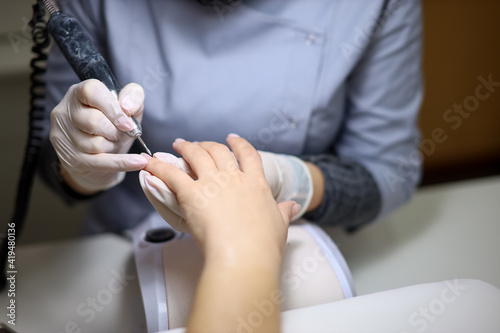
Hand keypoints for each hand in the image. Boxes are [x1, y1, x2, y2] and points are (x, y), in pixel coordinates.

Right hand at [50, 79, 147, 192]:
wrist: (103, 156)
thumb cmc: (114, 126)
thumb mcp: (127, 108)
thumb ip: (133, 97)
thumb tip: (127, 106)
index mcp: (78, 93)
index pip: (92, 91)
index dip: (112, 108)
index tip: (127, 123)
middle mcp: (65, 111)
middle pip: (93, 121)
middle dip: (114, 131)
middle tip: (121, 134)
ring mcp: (64, 136)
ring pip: (94, 143)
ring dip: (113, 146)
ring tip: (115, 143)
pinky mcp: (70, 158)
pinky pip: (99, 162)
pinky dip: (122, 163)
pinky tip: (138, 162)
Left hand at [140, 148, 313, 231]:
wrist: (245, 255)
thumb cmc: (263, 245)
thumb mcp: (280, 225)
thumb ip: (284, 212)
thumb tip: (292, 206)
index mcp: (256, 184)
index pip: (248, 155)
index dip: (239, 144)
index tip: (232, 138)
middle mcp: (234, 178)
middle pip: (219, 151)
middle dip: (208, 144)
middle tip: (199, 144)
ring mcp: (213, 184)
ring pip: (197, 155)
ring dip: (186, 147)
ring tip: (178, 144)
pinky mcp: (192, 194)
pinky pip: (172, 174)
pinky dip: (159, 166)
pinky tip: (151, 162)